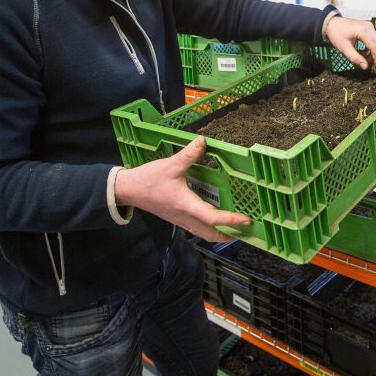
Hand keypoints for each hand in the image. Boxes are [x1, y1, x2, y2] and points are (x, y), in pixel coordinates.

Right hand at [114, 137, 250, 241]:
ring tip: (234, 228)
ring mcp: (180, 220)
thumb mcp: (170, 165)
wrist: (129, 190)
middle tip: (245, 230)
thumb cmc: (148, 180)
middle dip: (229, 234)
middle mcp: (185, 216)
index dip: (231, 220)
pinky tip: (213, 219)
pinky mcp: (176, 218)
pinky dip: (208, 227)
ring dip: (219, 233)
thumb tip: (203, 141)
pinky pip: (196, 228)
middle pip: (211, 234)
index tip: (246, 220)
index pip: (213, 217)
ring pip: (203, 232)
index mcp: (186, 205)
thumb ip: (188, 154)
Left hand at [325, 16, 375, 72]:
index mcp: (363, 30)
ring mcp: (369, 26)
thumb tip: (365, 66)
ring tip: (369, 63)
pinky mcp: (368, 28)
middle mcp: (369, 27)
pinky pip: (374, 40)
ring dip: (375, 54)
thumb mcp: (344, 48)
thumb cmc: (336, 33)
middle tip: (375, 69)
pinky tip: (366, 55)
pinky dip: (371, 48)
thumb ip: (355, 58)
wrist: (332, 23)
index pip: (375, 47)